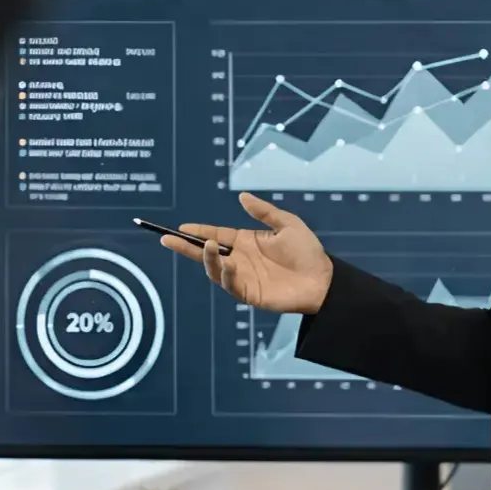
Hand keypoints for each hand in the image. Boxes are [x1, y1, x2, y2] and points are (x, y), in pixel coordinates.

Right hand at [162, 194, 333, 314]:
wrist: (323, 279)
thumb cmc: (307, 251)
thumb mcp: (287, 224)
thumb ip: (263, 211)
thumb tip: (241, 196)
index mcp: (246, 241)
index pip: (216, 234)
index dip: (198, 231)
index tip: (181, 227)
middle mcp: (240, 259)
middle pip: (206, 253)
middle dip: (186, 246)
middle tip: (167, 239)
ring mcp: (243, 277)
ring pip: (214, 269)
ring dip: (207, 258)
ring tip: (207, 244)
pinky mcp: (249, 293)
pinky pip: (230, 284)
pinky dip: (225, 274)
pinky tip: (227, 264)